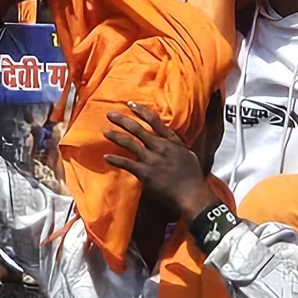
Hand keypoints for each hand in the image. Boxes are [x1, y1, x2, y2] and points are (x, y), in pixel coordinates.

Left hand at [102, 104, 215, 223]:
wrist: (191, 194)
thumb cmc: (192, 176)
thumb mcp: (187, 154)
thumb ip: (175, 145)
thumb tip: (167, 139)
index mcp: (171, 141)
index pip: (155, 121)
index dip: (141, 111)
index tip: (130, 104)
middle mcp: (160, 147)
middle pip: (138, 129)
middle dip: (122, 120)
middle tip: (110, 114)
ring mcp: (152, 160)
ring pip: (130, 143)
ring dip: (116, 136)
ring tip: (105, 131)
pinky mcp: (145, 173)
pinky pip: (126, 164)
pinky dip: (115, 160)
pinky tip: (106, 157)